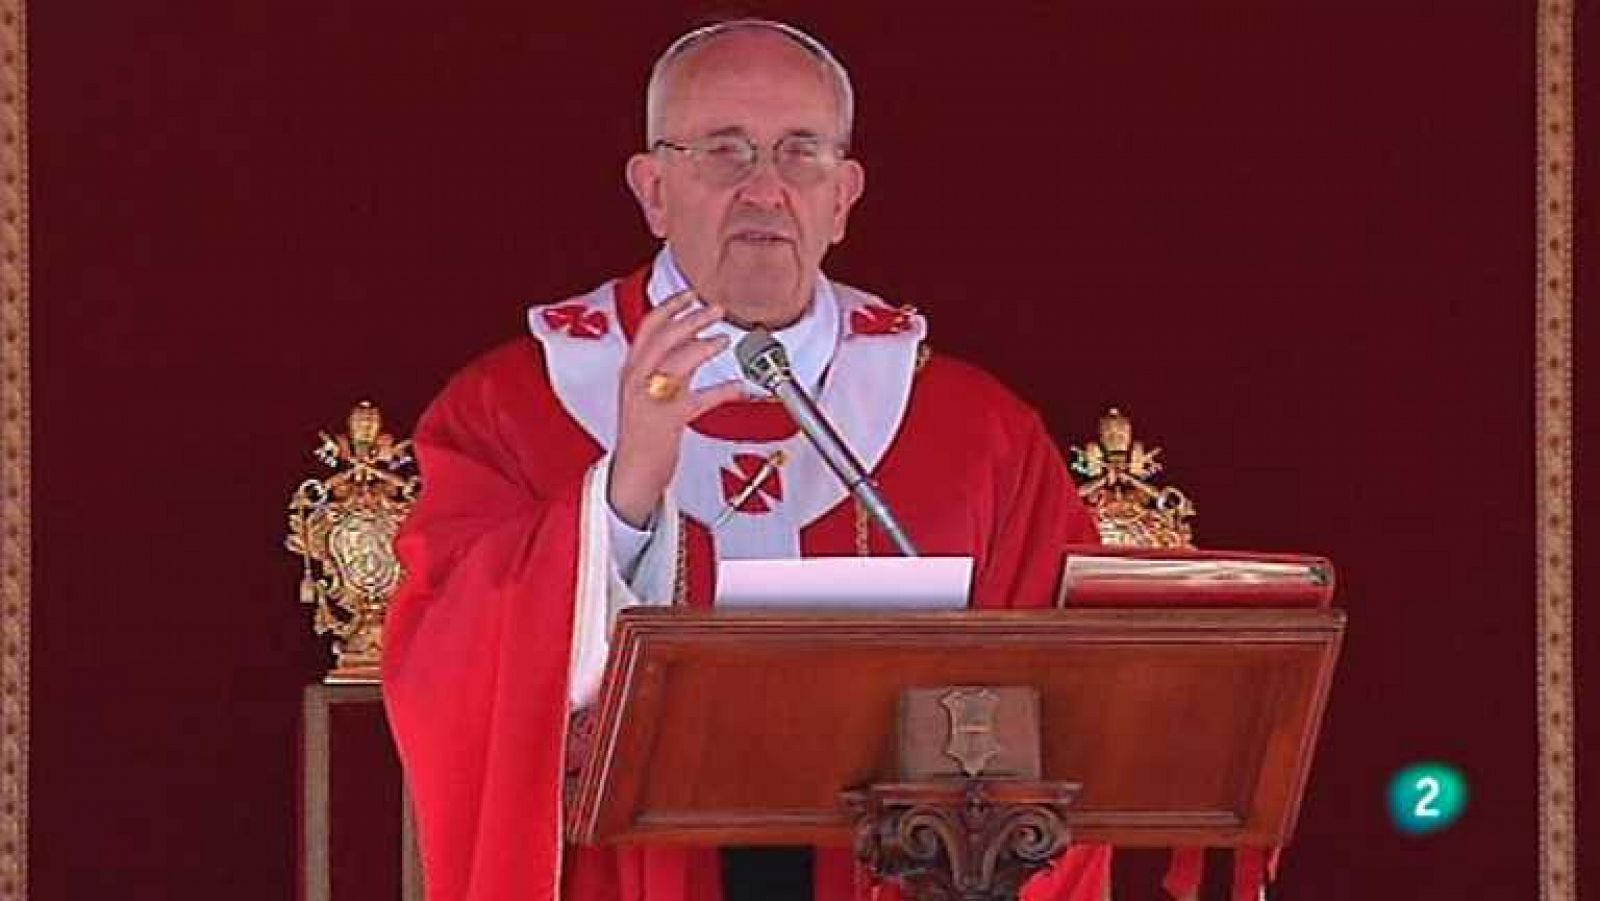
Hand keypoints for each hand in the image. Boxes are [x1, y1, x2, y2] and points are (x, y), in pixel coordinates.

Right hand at [608, 289, 743, 527]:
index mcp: (632, 371)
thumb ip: (668, 368)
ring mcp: (650, 400)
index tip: (691, 293)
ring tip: (723, 339)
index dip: (670, 306)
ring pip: (675, 363)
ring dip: (701, 347)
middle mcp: (637, 381)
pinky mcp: (666, 422)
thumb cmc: (644, 434)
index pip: (648, 328)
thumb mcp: (649, 392)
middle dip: (690, 318)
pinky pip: (698, 400)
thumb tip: (694, 342)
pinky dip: (721, 391)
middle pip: (662, 338)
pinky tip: (737, 386)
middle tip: (716, 309)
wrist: (632, 473)